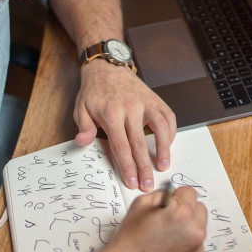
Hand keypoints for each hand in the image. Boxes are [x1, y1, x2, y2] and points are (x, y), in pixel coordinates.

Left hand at [74, 61, 176, 191]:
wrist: (108, 67)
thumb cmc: (94, 91)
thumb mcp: (81, 108)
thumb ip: (84, 127)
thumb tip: (83, 142)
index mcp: (111, 114)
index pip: (121, 146)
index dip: (128, 167)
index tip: (132, 182)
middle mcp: (131, 108)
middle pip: (141, 144)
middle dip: (145, 167)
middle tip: (148, 184)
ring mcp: (146, 103)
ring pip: (161, 129)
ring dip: (164, 150)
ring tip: (163, 167)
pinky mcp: (156, 100)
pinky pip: (169, 118)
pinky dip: (171, 133)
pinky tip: (168, 146)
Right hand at [101, 187, 207, 251]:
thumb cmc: (129, 241)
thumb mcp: (140, 205)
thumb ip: (161, 195)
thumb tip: (172, 195)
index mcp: (182, 213)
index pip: (190, 193)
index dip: (177, 196)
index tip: (170, 202)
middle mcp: (195, 231)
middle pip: (200, 210)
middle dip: (186, 210)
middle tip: (168, 218)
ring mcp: (197, 249)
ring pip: (198, 229)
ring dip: (187, 228)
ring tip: (166, 237)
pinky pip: (195, 246)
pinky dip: (185, 245)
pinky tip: (167, 250)